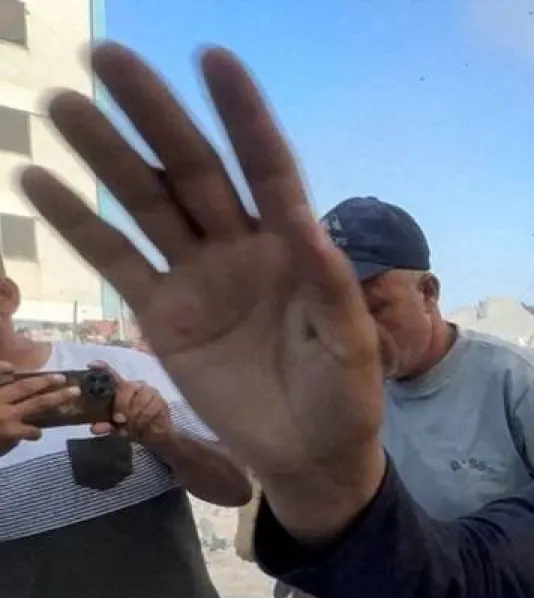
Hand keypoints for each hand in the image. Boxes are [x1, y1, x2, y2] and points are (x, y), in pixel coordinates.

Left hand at [0, 363, 78, 454]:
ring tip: (60, 377)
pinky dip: (4, 369)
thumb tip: (13, 437)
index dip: (35, 434)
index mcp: (8, 429)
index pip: (31, 431)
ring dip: (43, 381)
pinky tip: (13, 368)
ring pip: (22, 385)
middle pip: (38, 402)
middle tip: (76, 390)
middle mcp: (6, 411)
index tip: (36, 435)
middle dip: (59, 397)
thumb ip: (5, 443)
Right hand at [21, 44, 383, 542]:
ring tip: (62, 105)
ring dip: (105, 155)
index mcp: (295, 247)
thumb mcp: (350, 342)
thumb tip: (302, 219)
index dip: (242, 114)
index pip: (268, 166)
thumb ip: (327, 282)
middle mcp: (243, 247)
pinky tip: (38, 181)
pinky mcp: (164, 313)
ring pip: (147, 202)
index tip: (215, 58)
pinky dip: (78, 222)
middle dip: (155, 114)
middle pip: (193, 168)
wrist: (309, 459)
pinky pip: (117, 259)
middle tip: (108, 57)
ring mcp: (199, 276)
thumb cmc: (345, 398)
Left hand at [87, 362, 171, 443]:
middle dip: (122, 405)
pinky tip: (140, 427)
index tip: (91, 365)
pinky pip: (151, 409)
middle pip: (127, 388)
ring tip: (130, 427)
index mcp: (121, 389)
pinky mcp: (161, 401)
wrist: (156, 434)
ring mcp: (149, 392)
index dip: (102, 368)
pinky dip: (143, 420)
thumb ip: (106, 426)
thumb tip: (94, 429)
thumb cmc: (133, 425)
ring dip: (134, 416)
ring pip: (140, 400)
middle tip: (118, 419)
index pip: (111, 374)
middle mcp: (135, 386)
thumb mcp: (116, 427)